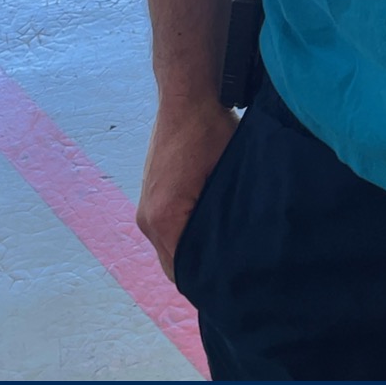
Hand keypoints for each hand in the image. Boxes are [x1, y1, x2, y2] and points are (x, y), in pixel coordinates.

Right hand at [137, 99, 238, 281]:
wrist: (186, 97)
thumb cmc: (209, 131)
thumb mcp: (227, 175)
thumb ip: (226, 218)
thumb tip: (238, 251)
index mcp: (164, 218)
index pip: (182, 270)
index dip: (207, 281)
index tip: (232, 286)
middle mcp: (148, 218)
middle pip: (174, 264)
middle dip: (200, 269)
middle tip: (235, 274)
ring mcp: (147, 207)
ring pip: (171, 247)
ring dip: (193, 250)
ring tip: (227, 254)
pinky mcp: (152, 196)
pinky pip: (168, 229)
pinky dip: (186, 235)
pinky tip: (212, 229)